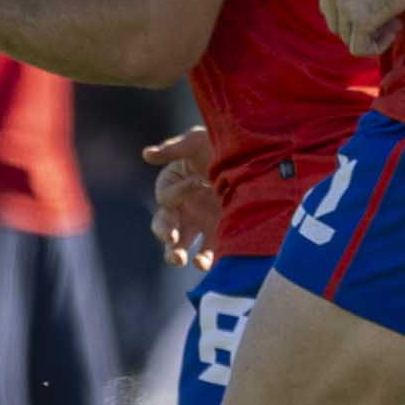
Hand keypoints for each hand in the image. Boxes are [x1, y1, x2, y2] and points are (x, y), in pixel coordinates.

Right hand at [142, 126, 220, 266]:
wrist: (259, 156)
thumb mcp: (198, 140)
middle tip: (171, 238)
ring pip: (179, 245)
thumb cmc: (222, 144)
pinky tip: (204, 264)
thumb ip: (173, 148)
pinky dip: (203, 260)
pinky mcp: (219, 234)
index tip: (196, 183)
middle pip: (164, 226)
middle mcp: (184, 207)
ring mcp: (200, 222)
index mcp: (175, 185)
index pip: (166, 197)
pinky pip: (206, 253)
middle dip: (164, 233)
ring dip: (176, 253)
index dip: (177, 193)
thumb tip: (145, 154)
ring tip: (180, 258)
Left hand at [317, 0, 404, 55]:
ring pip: (349, 38)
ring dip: (372, 34)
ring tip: (395, 20)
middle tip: (387, 15)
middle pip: (337, 26)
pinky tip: (395, 28)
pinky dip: (376, 46)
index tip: (377, 3)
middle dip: (360, 25)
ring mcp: (345, 7)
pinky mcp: (362, 20)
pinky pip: (360, 48)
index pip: (329, 9)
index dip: (352, 12)